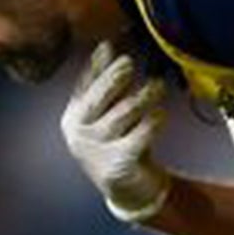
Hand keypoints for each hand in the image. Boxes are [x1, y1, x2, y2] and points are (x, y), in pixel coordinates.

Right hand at [61, 43, 170, 222]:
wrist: (129, 189)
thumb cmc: (119, 142)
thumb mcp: (107, 112)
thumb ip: (103, 81)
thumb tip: (106, 45)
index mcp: (73, 117)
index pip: (85, 85)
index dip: (99, 66)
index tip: (113, 47)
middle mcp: (79, 133)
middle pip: (99, 97)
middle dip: (115, 78)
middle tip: (130, 63)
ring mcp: (96, 150)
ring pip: (124, 113)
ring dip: (144, 97)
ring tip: (157, 86)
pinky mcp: (118, 164)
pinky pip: (140, 134)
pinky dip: (153, 121)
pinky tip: (160, 114)